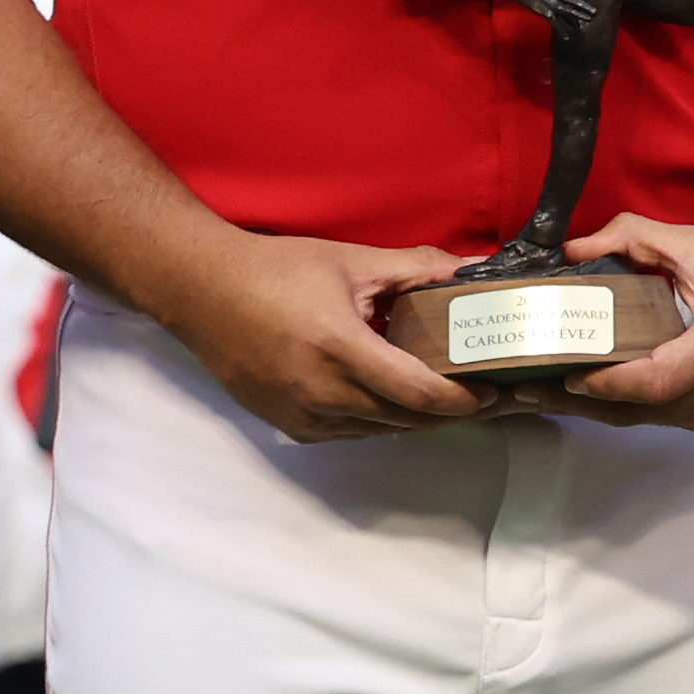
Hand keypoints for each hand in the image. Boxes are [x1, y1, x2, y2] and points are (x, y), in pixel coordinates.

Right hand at [141, 227, 485, 443]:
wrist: (200, 290)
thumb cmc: (276, 270)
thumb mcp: (351, 261)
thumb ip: (417, 268)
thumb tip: (473, 267)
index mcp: (337, 348)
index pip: (417, 393)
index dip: (462, 400)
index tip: (492, 392)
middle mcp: (317, 391)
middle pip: (404, 418)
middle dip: (448, 411)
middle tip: (483, 396)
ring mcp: (299, 413)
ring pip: (378, 429)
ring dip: (414, 417)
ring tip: (447, 396)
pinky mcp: (286, 423)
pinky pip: (348, 433)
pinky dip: (377, 419)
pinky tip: (394, 398)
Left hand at [551, 216, 693, 430]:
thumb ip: (635, 240)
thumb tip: (574, 249)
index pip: (651, 382)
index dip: (602, 383)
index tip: (558, 373)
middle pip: (638, 410)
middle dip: (577, 400)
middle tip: (523, 388)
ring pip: (650, 419)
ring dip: (599, 407)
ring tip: (546, 391)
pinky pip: (668, 417)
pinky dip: (630, 406)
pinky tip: (598, 391)